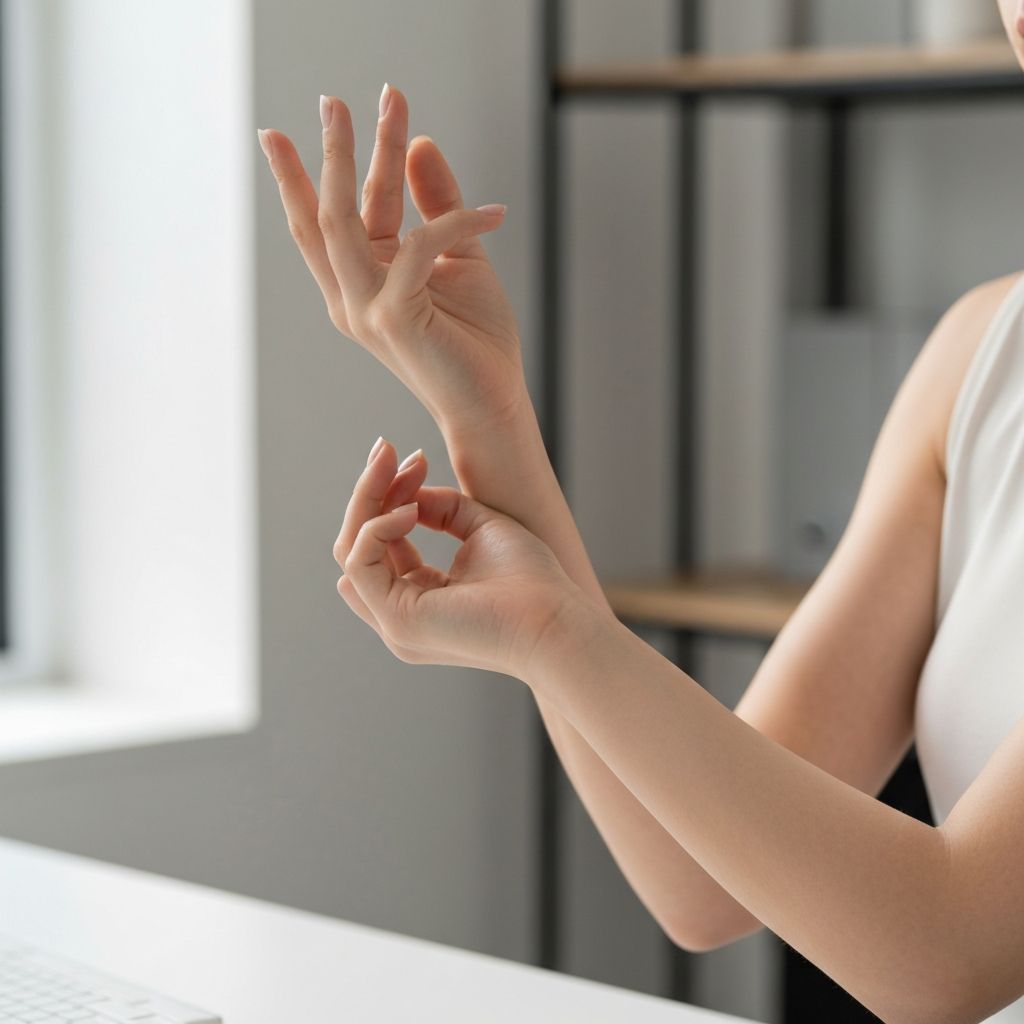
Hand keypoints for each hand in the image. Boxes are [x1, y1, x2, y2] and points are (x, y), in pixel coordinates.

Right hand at [257, 85, 526, 432]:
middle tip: (332, 96)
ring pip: (343, 218)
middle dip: (329, 149)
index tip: (339, 109)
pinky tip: (495, 212)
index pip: (344, 213)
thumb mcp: (460, 259)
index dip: (339, 161)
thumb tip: (421, 144)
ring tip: (387, 105)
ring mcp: (364, 309)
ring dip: (360, 156)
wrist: (493, 403)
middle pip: (326, 209)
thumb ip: (438, 205)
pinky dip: (455, 220)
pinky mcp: (391, 318)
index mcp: (362, 283)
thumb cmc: (476, 341)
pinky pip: (418, 245)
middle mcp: (351, 296)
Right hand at [333, 436, 583, 678]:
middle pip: (356, 546)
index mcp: (418, 601)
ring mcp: (395, 623)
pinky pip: (360, 562)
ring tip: (398, 464)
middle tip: (387, 448)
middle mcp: (399, 616)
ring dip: (369, 498)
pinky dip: (378, 526)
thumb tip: (406, 493)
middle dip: (370, 491)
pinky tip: (410, 508)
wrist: (556, 621)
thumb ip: (442, 509)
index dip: (388, 498)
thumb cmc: (533, 582)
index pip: (379, 548)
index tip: (414, 459)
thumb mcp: (481, 529)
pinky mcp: (399, 620)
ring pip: (351, 550)